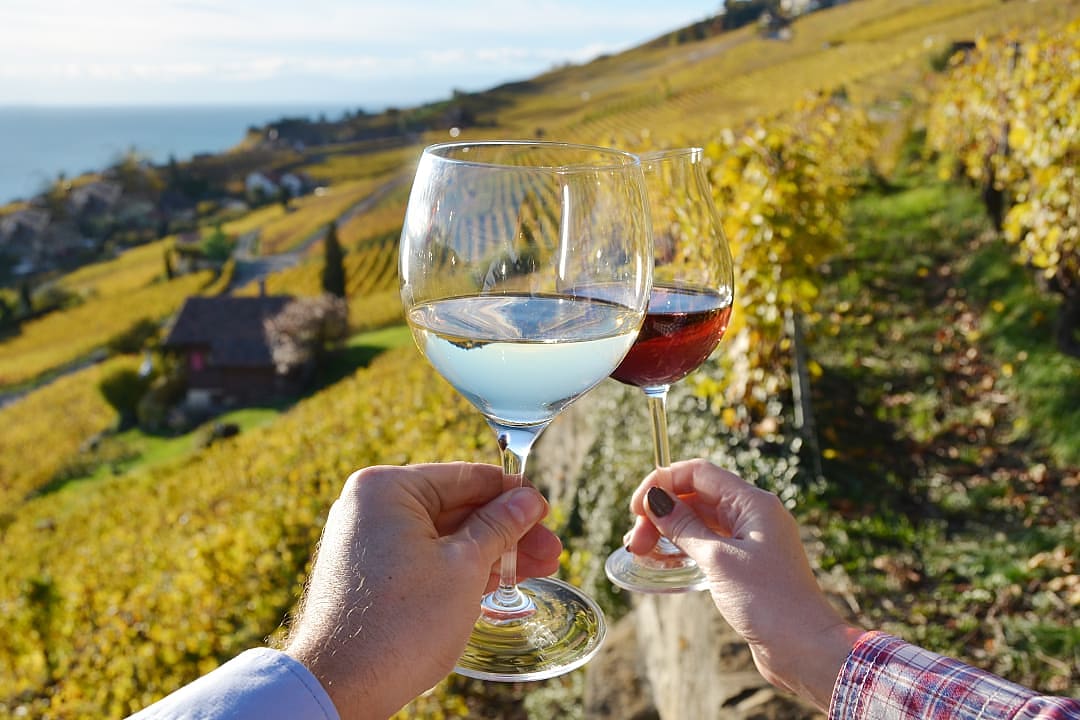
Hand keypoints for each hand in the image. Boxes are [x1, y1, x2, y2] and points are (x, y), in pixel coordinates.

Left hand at [285, 462, 560, 718]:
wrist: (339, 687)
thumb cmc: (400, 623)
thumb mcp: (465, 567)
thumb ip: (500, 526)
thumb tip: (529, 499)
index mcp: (387, 488)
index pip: (468, 477)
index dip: (513, 494)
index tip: (545, 512)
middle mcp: (371, 506)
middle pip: (457, 507)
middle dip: (507, 531)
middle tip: (550, 551)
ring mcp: (367, 541)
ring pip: (443, 536)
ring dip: (489, 552)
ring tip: (535, 570)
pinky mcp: (369, 573)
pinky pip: (423, 558)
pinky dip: (460, 568)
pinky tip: (497, 580)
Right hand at [625, 459, 862, 709]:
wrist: (805, 648)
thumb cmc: (768, 601)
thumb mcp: (717, 559)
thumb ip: (683, 527)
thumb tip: (655, 500)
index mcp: (753, 503)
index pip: (699, 473)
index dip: (663, 482)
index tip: (636, 507)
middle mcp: (752, 515)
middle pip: (695, 497)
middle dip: (661, 514)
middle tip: (636, 542)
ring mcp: (749, 541)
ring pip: (698, 522)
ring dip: (667, 532)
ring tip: (641, 553)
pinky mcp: (745, 565)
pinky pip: (706, 545)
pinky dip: (682, 549)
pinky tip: (662, 562)